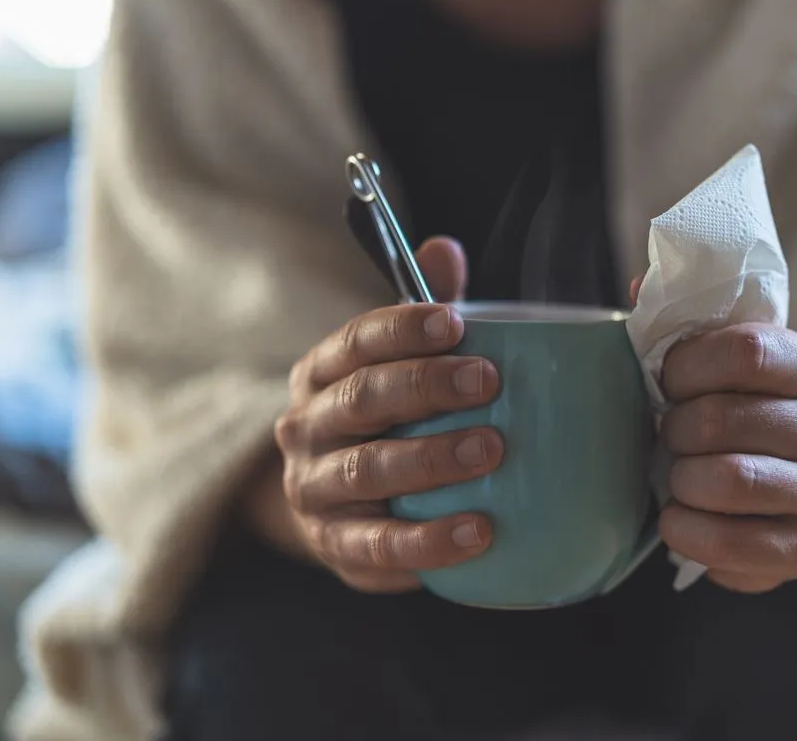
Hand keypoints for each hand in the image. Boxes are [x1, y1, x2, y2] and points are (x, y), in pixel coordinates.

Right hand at [272, 237, 503, 592]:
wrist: (335, 506)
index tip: (456, 322)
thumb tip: (444, 249)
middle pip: (361, 399)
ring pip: (366, 471)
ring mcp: (314, 489)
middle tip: (488, 382)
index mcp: (322, 371)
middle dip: (425, 386)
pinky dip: (428, 540)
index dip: (402, 328)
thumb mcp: (399, 363)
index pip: (356, 339)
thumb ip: (426, 309)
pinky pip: (379, 545)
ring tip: (490, 451)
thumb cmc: (387, 419)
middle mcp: (307, 426)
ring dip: (430, 459)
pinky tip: (480, 532)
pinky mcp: (336, 546)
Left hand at [657, 321, 796, 592]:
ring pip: (732, 480)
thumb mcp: (726, 357)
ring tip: (675, 475)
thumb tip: (642, 282)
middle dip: (675, 427)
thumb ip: (684, 318)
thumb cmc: (744, 407)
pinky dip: (689, 532)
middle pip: (726, 419)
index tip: (667, 379)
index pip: (746, 351)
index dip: (687, 365)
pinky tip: (678, 519)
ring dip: (680, 479)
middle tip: (666, 433)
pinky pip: (736, 545)